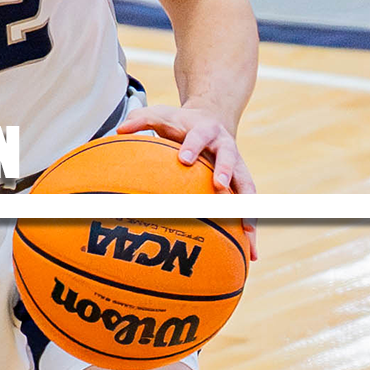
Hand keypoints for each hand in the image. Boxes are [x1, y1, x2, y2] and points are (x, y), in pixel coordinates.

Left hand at [114, 106, 256, 259]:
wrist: (212, 120)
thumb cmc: (182, 123)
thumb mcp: (162, 115)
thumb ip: (141, 120)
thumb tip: (119, 130)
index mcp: (206, 130)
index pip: (199, 136)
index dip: (193, 146)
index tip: (184, 158)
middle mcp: (226, 147)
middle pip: (229, 159)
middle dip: (225, 171)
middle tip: (218, 186)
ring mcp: (237, 166)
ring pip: (247, 187)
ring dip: (247, 208)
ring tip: (247, 233)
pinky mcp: (241, 183)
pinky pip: (248, 206)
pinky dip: (250, 228)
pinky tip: (251, 254)